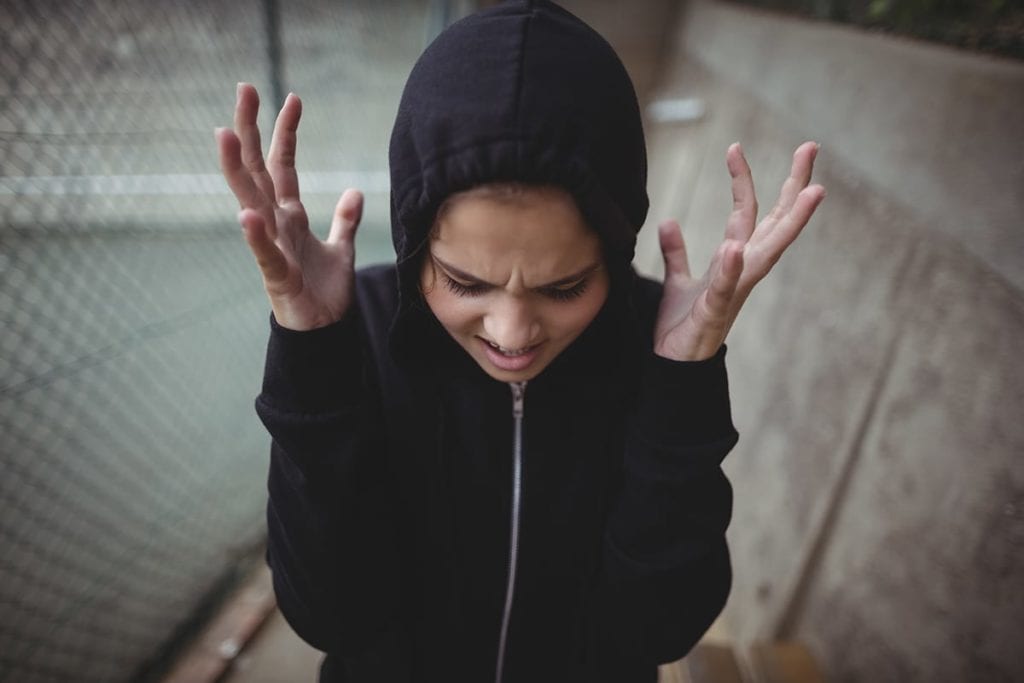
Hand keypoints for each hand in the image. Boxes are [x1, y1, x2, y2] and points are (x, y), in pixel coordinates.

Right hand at [216, 83, 361, 330]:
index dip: (286, 132)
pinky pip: (264, 252)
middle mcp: (274, 224)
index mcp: (289, 215)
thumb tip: (355, 190)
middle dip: (251, 130)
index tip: (293, 98)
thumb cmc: (324, 292)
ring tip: (226, 135)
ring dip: (237, 169)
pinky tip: (246, 214)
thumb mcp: (341, 249)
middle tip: (244, 89)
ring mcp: (271, 246)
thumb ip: (345, 220)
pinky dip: (256, 235)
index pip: (282, 164)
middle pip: (256, 169)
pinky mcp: (275, 275)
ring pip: (250, 201)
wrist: (323, 331)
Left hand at [654, 141, 824, 360]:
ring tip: (810, 190)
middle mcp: (743, 271)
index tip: (735, 147)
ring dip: (791, 221)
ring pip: (769, 251)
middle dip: (794, 185)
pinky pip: (725, 287)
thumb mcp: (677, 282)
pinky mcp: (714, 312)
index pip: (745, 212)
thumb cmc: (683, 326)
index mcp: (733, 261)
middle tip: (811, 147)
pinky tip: (735, 246)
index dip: (742, 180)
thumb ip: (676, 253)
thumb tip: (669, 221)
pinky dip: (731, 268)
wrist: (674, 365)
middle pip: (775, 221)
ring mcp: (734, 290)